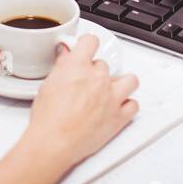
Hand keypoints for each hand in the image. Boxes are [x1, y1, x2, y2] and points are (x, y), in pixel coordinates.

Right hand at [26, 35, 138, 168]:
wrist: (54, 142)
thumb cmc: (48, 118)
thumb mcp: (48, 84)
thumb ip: (61, 66)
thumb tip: (65, 54)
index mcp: (78, 66)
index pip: (91, 41)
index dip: (87, 44)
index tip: (85, 49)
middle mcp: (98, 78)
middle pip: (104, 65)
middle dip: (95, 72)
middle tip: (85, 83)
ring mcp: (112, 97)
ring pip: (130, 80)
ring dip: (121, 83)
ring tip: (110, 90)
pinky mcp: (119, 117)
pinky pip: (134, 105)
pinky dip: (127, 105)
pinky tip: (117, 107)